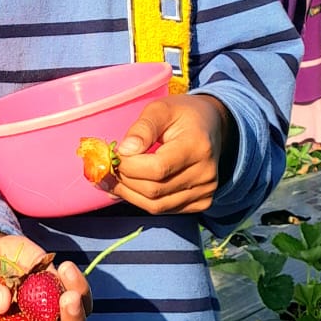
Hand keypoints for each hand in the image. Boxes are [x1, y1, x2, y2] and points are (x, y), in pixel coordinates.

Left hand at [110, 93, 236, 214]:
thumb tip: (124, 151)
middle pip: (154, 190)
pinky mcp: (201, 203)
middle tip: (107, 169)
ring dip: (129, 195)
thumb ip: (142, 128)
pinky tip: (130, 188)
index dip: (130, 166)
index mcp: (197, 147)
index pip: (158, 168)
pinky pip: (165, 210)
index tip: (114, 155)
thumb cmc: (183, 114)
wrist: (212, 126)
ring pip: (157, 206)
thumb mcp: (161, 109)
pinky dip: (143, 202)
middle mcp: (206, 174)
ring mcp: (206, 192)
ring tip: (112, 181)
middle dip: (125, 181)